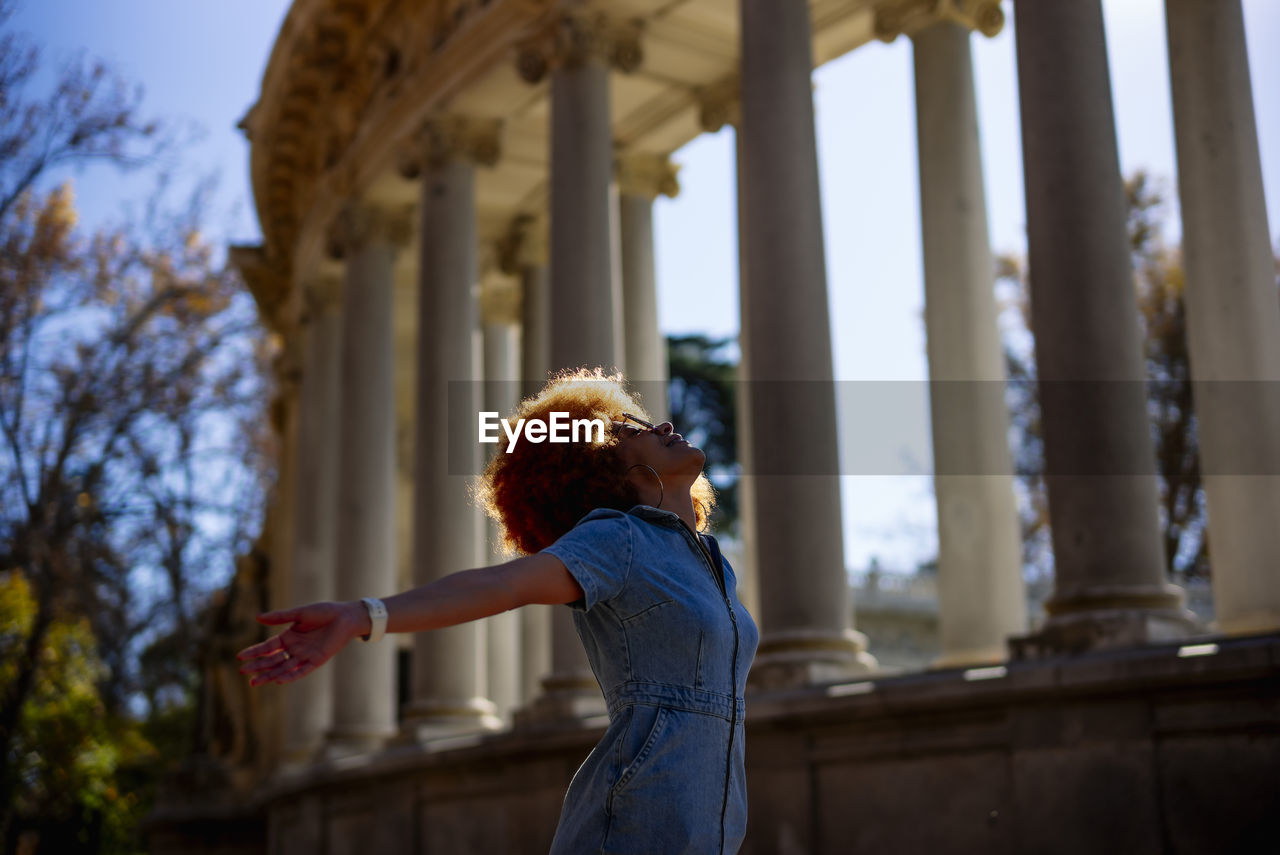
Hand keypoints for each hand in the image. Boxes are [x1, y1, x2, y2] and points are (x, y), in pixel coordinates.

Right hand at [237, 601, 365, 686]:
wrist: (346, 617)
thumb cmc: (324, 612)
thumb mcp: (300, 614)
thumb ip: (280, 617)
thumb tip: (257, 617)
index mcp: (289, 636)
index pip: (267, 647)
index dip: (254, 652)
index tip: (239, 657)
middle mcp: (295, 648)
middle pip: (272, 660)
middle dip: (258, 666)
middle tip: (243, 672)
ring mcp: (305, 655)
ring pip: (283, 668)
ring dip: (269, 675)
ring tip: (254, 682)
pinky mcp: (316, 660)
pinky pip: (301, 671)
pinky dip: (290, 676)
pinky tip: (278, 680)